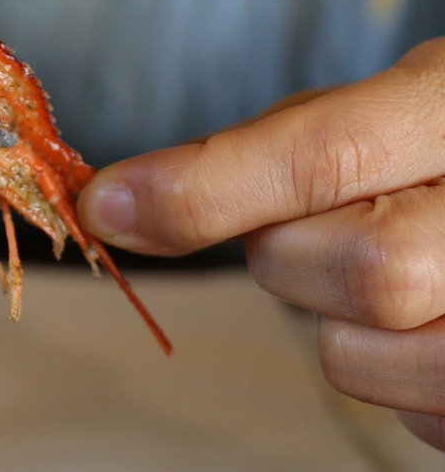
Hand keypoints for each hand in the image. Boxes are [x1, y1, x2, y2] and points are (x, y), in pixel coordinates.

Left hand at [79, 38, 444, 451]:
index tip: (106, 204)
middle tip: (306, 229)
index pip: (326, 154)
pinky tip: (427, 321)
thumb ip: (276, 145)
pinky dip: (390, 374)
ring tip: (385, 271)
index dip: (201, 187)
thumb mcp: (391, 106)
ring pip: (363, 355)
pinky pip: (409, 413)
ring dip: (334, 323)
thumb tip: (130, 200)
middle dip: (292, 255)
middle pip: (359, 270)